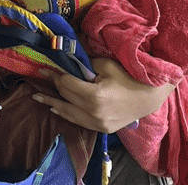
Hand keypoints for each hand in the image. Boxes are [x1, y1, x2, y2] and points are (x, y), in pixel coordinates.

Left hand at [33, 57, 175, 132]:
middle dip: (54, 85)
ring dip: (52, 104)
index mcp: (95, 96)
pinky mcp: (102, 129)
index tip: (43, 69)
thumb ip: (83, 64)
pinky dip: (66, 114)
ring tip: (37, 98)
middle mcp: (94, 113)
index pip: (66, 84)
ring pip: (68, 113)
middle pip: (66, 97)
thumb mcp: (106, 65)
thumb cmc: (128, 77)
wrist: (149, 98)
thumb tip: (65, 57)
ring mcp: (98, 123)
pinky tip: (55, 109)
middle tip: (42, 77)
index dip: (54, 75)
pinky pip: (78, 122)